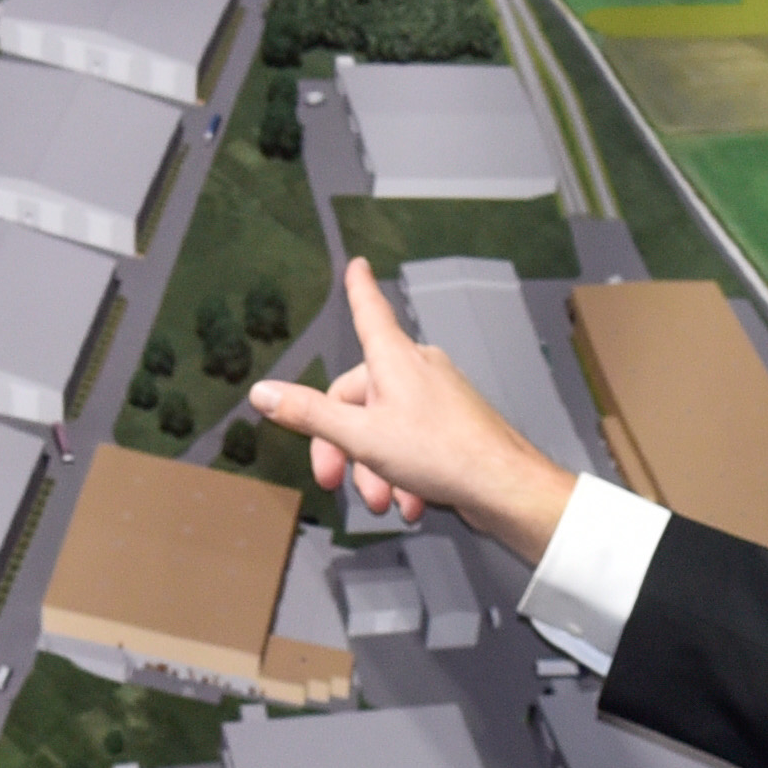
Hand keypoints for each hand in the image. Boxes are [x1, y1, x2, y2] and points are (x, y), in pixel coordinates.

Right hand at [244, 261, 579, 565]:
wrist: (503, 485)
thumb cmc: (442, 452)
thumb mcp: (360, 436)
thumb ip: (309, 415)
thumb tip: (264, 392)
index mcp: (394, 359)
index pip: (369, 311)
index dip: (358, 289)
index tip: (357, 265)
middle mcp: (418, 370)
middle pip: (360, 397)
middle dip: (345, 446)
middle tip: (335, 481)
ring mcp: (438, 399)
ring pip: (385, 429)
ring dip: (375, 471)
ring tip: (383, 501)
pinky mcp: (453, 427)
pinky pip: (413, 444)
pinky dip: (403, 475)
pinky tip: (409, 502)